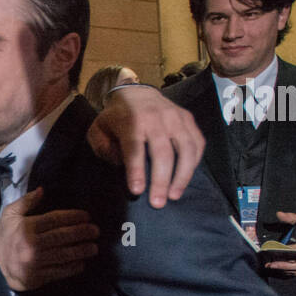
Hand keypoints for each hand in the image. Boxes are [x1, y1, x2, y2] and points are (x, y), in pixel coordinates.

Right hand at [0, 189, 98, 290]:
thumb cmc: (5, 237)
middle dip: (82, 233)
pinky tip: (82, 263)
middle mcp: (32, 244)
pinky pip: (59, 271)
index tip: (86, 216)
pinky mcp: (37, 276)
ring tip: (94, 247)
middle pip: (62, 236)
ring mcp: (35, 262)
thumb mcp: (9, 215)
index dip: (73, 217)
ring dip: (82, 250)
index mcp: (26, 227)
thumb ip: (25, 202)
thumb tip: (42, 190)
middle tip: (95, 231)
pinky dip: (72, 268)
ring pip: (64, 254)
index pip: (55, 219)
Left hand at [87, 85, 204, 206]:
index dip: (136, 170)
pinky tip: (186, 178)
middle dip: (161, 180)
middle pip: (162, 152)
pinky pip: (197, 143)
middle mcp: (156, 118)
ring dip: (182, 175)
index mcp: (131, 120)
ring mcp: (176, 117)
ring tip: (175, 195)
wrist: (137, 93)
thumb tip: (119, 164)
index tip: (136, 191)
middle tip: (158, 203)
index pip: (134, 148)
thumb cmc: (116, 118)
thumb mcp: (99, 130)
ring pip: (185, 148)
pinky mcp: (188, 119)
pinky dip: (194, 163)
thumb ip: (104, 148)